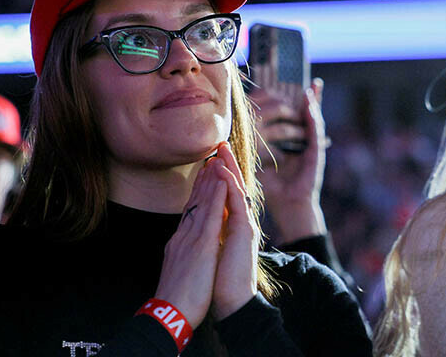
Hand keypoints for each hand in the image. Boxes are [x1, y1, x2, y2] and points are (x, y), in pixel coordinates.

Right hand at [154, 160, 227, 327]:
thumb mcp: (178, 269)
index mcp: (179, 243)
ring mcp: (191, 239)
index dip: (197, 193)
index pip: (189, 212)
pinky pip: (211, 216)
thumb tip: (187, 249)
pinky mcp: (201, 246)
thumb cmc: (176, 297)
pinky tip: (222, 182)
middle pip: (194, 202)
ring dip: (210, 181)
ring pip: (202, 203)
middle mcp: (183, 236)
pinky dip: (216, 197)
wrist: (170, 313)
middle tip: (210, 159)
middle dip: (203, 180)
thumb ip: (183, 255)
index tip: (204, 176)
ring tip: (216, 161)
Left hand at [209, 143, 257, 319]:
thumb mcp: (210, 253)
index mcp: (228, 229)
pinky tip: (221, 169)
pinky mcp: (244, 231)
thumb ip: (209, 236)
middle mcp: (238, 224)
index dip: (216, 178)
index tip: (208, 160)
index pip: (222, 196)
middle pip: (231, 187)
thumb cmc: (217, 284)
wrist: (230, 302)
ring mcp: (243, 226)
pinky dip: (228, 183)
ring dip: (228, 167)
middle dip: (225, 165)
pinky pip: (236, 201)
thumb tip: (200, 228)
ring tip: (221, 148)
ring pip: (235, 189)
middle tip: (219, 144)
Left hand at [251, 78, 327, 242]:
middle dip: (310, 99)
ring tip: (312, 87)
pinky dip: (313, 118)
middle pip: (308, 116)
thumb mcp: (257, 163)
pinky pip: (315, 133)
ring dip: (313, 103)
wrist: (288, 206)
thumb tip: (230, 136)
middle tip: (312, 82)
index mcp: (293, 145)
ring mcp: (311, 148)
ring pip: (313, 120)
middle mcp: (305, 144)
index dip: (297, 105)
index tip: (294, 88)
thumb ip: (251, 148)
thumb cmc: (272, 187)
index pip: (296, 120)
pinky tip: (310, 106)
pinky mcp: (316, 154)